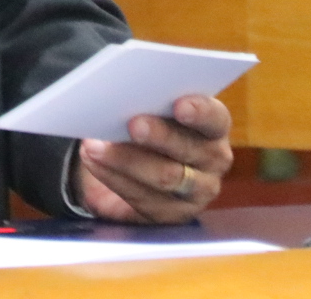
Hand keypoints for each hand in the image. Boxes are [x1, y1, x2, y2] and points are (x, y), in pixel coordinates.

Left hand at [75, 93, 232, 222]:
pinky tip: (95, 163)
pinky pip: (143, 198)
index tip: (180, 105)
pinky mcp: (172, 214)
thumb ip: (149, 102)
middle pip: (189, 149)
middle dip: (159, 136)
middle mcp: (213, 160)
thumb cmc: (150, 125)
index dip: (200, 111)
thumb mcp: (153, 110)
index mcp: (214, 127)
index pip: (215, 118)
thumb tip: (123, 95)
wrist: (138, 168)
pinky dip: (114, 178)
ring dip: (127, 160)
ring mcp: (197, 191)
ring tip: (95, 146)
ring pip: (166, 177)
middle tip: (132, 124)